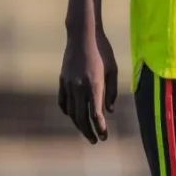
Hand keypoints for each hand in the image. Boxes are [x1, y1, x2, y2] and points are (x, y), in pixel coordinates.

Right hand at [58, 25, 117, 143]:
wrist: (82, 35)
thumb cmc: (103, 50)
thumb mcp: (113, 69)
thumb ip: (111, 91)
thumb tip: (109, 111)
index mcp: (94, 84)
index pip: (96, 114)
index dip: (100, 128)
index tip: (104, 137)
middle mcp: (79, 87)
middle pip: (82, 117)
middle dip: (89, 132)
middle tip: (95, 141)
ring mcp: (68, 84)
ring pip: (71, 112)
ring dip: (79, 124)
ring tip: (86, 130)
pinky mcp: (62, 80)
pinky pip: (63, 102)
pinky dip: (68, 111)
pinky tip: (74, 116)